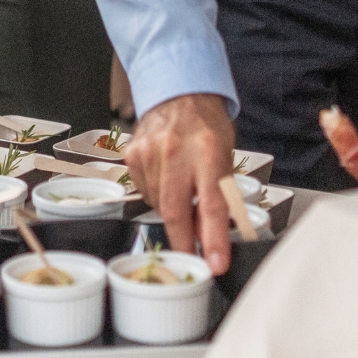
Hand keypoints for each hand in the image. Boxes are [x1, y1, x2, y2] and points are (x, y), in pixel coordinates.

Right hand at [124, 93, 234, 275]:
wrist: (179, 93)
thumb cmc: (207, 127)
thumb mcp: (225, 158)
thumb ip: (219, 197)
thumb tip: (210, 240)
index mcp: (208, 149)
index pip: (212, 204)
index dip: (214, 240)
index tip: (215, 264)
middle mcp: (176, 149)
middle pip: (175, 211)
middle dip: (184, 242)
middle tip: (191, 257)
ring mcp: (149, 151)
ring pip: (158, 205)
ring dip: (172, 213)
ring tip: (182, 194)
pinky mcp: (132, 154)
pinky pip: (143, 192)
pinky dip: (156, 196)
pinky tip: (165, 179)